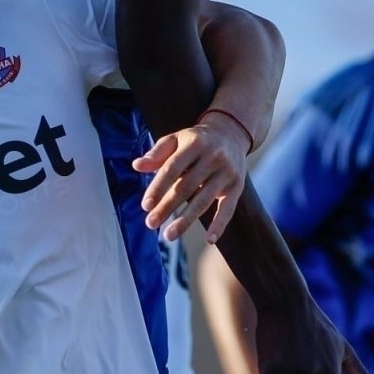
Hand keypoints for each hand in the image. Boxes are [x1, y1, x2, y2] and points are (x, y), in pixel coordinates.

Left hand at [134, 113, 251, 243]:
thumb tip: (137, 166)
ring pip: (204, 200)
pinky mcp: (237, 186)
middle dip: (167, 207)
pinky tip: (209, 239)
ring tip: (169, 235)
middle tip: (151, 223)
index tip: (145, 205)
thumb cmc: (196, 141)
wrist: (230, 134)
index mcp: (195, 143)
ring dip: (186, 220)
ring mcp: (227, 172)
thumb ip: (157, 153)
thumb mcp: (176, 139)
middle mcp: (213, 157)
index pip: (172, 168)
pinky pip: (228, 208)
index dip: (158, 187)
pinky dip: (220, 225)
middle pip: (186, 186)